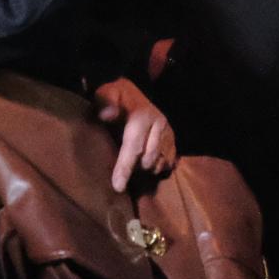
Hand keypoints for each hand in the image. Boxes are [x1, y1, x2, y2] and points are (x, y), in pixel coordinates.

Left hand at [93, 77, 176, 191]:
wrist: (131, 91)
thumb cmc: (115, 97)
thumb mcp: (105, 95)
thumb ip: (105, 104)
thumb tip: (107, 115)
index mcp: (142, 116)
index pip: (133, 147)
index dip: (125, 168)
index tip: (118, 187)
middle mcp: (159, 125)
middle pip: (148, 159)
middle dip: (135, 170)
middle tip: (120, 174)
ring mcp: (169, 133)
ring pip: (160, 163)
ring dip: (146, 170)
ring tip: (133, 168)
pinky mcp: (173, 139)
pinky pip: (169, 162)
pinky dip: (157, 168)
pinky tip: (145, 166)